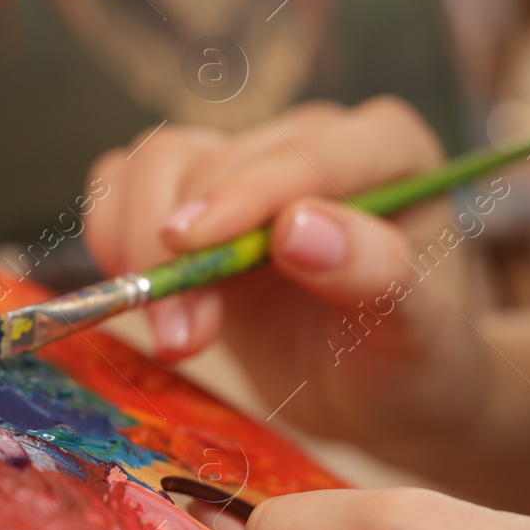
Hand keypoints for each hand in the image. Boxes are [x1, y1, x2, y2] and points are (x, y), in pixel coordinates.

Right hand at [86, 99, 493, 464]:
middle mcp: (312, 139)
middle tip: (183, 340)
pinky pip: (125, 180)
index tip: (190, 246)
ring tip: (174, 334)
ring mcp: (247, 161)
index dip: (243, 195)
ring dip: (140, 246)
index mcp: (388, 149)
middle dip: (185, 253)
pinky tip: (143, 295)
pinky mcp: (195, 192)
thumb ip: (375, 274)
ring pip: (157, 161)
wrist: (378, 390)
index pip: (304, 154)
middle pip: (215, 161)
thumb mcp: (414, 334)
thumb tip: (297, 227)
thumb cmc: (410, 360)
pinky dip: (114, 234)